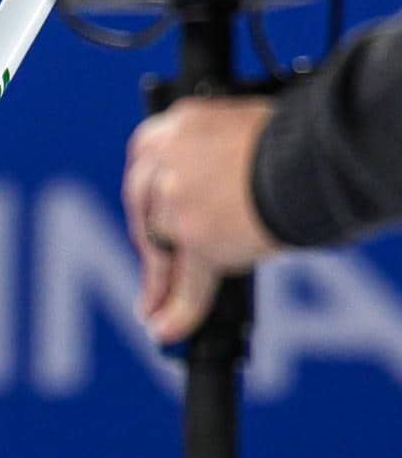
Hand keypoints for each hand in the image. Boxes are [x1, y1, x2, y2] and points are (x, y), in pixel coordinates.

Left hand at [125, 95, 280, 340]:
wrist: (313, 156)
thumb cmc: (296, 139)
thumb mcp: (240, 128)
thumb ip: (216, 156)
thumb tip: (225, 187)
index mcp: (174, 127)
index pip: (146, 165)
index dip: (148, 199)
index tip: (148, 218)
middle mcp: (165, 159)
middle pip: (143, 207)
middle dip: (149, 242)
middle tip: (153, 268)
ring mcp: (177, 200)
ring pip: (162, 246)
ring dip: (160, 280)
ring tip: (156, 309)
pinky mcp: (198, 237)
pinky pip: (188, 281)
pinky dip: (178, 309)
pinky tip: (165, 330)